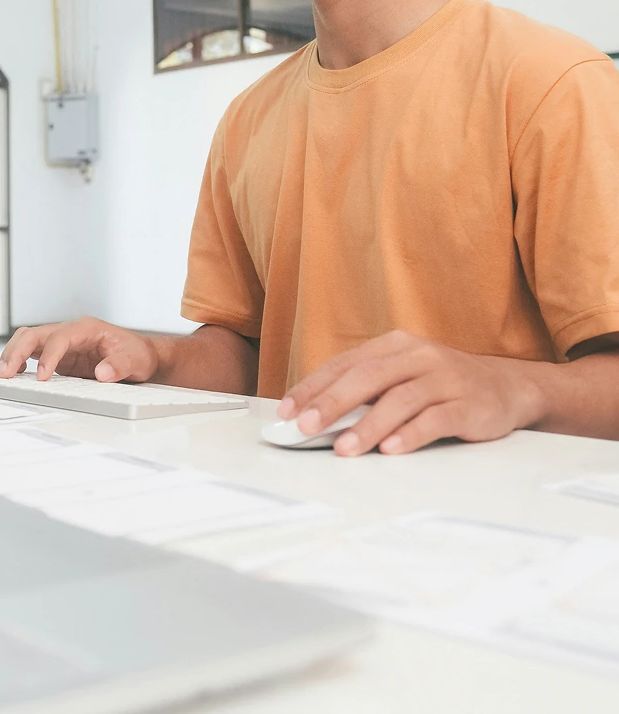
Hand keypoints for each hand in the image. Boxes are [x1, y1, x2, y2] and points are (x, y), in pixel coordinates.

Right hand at [0, 317, 158, 382]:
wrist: (140, 356)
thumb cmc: (136, 354)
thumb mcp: (135, 360)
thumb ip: (120, 365)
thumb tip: (102, 373)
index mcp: (86, 328)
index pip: (60, 337)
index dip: (49, 356)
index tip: (42, 377)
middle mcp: (70, 331)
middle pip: (35, 333)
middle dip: (17, 351)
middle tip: (6, 373)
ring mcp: (62, 342)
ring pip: (29, 339)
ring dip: (13, 354)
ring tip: (3, 374)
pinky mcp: (58, 355)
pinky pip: (33, 352)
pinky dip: (20, 360)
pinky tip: (15, 374)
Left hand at [277, 331, 545, 455]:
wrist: (508, 387)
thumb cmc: (441, 384)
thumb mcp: (401, 375)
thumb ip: (365, 390)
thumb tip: (315, 415)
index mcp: (394, 345)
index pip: (344, 364)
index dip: (313, 387)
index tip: (287, 410)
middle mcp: (418, 356)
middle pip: (368, 377)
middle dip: (332, 403)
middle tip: (306, 426)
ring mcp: (445, 378)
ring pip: (399, 400)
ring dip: (368, 426)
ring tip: (344, 448)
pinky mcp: (469, 404)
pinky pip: (435, 419)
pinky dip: (411, 434)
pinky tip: (391, 449)